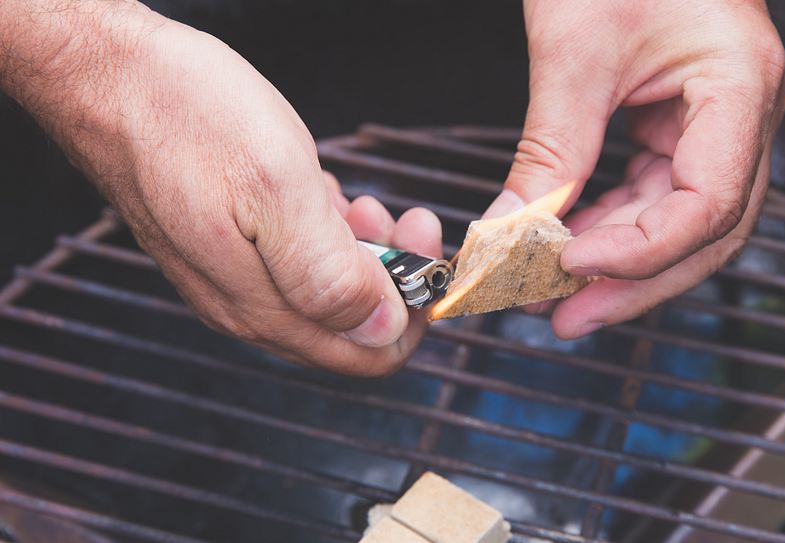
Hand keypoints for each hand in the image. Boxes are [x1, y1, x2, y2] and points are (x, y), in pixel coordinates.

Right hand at [0, 3, 439, 374]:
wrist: (108, 76)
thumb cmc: (187, 119)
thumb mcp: (276, 191)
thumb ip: (330, 275)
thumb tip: (381, 330)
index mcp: (264, 308)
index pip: (366, 355)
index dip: (412, 314)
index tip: (425, 257)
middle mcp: (247, 307)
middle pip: (350, 325)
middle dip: (392, 275)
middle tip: (402, 216)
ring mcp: (232, 278)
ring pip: (326, 289)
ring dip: (360, 249)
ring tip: (360, 197)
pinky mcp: (224, 247)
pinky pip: (297, 259)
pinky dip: (325, 230)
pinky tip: (319, 191)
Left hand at [485, 0, 784, 337]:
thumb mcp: (574, 51)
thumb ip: (549, 150)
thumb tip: (509, 229)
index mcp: (741, 85)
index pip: (710, 203)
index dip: (642, 250)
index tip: (570, 264)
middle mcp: (743, 114)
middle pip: (703, 232)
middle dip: (630, 281)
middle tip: (562, 317)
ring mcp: (716, 125)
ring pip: (677, 224)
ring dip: (614, 263)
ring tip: (549, 294)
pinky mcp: (681, 129)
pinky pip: (652, 196)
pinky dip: (607, 226)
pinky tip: (561, 248)